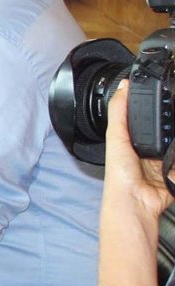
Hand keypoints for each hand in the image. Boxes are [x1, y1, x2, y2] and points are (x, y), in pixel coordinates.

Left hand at [104, 81, 173, 218]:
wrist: (135, 200)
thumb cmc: (120, 173)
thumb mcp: (117, 136)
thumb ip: (120, 111)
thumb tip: (123, 85)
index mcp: (135, 139)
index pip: (149, 117)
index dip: (158, 106)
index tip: (166, 90)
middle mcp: (151, 149)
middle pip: (169, 128)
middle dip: (174, 121)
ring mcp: (166, 161)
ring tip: (167, 146)